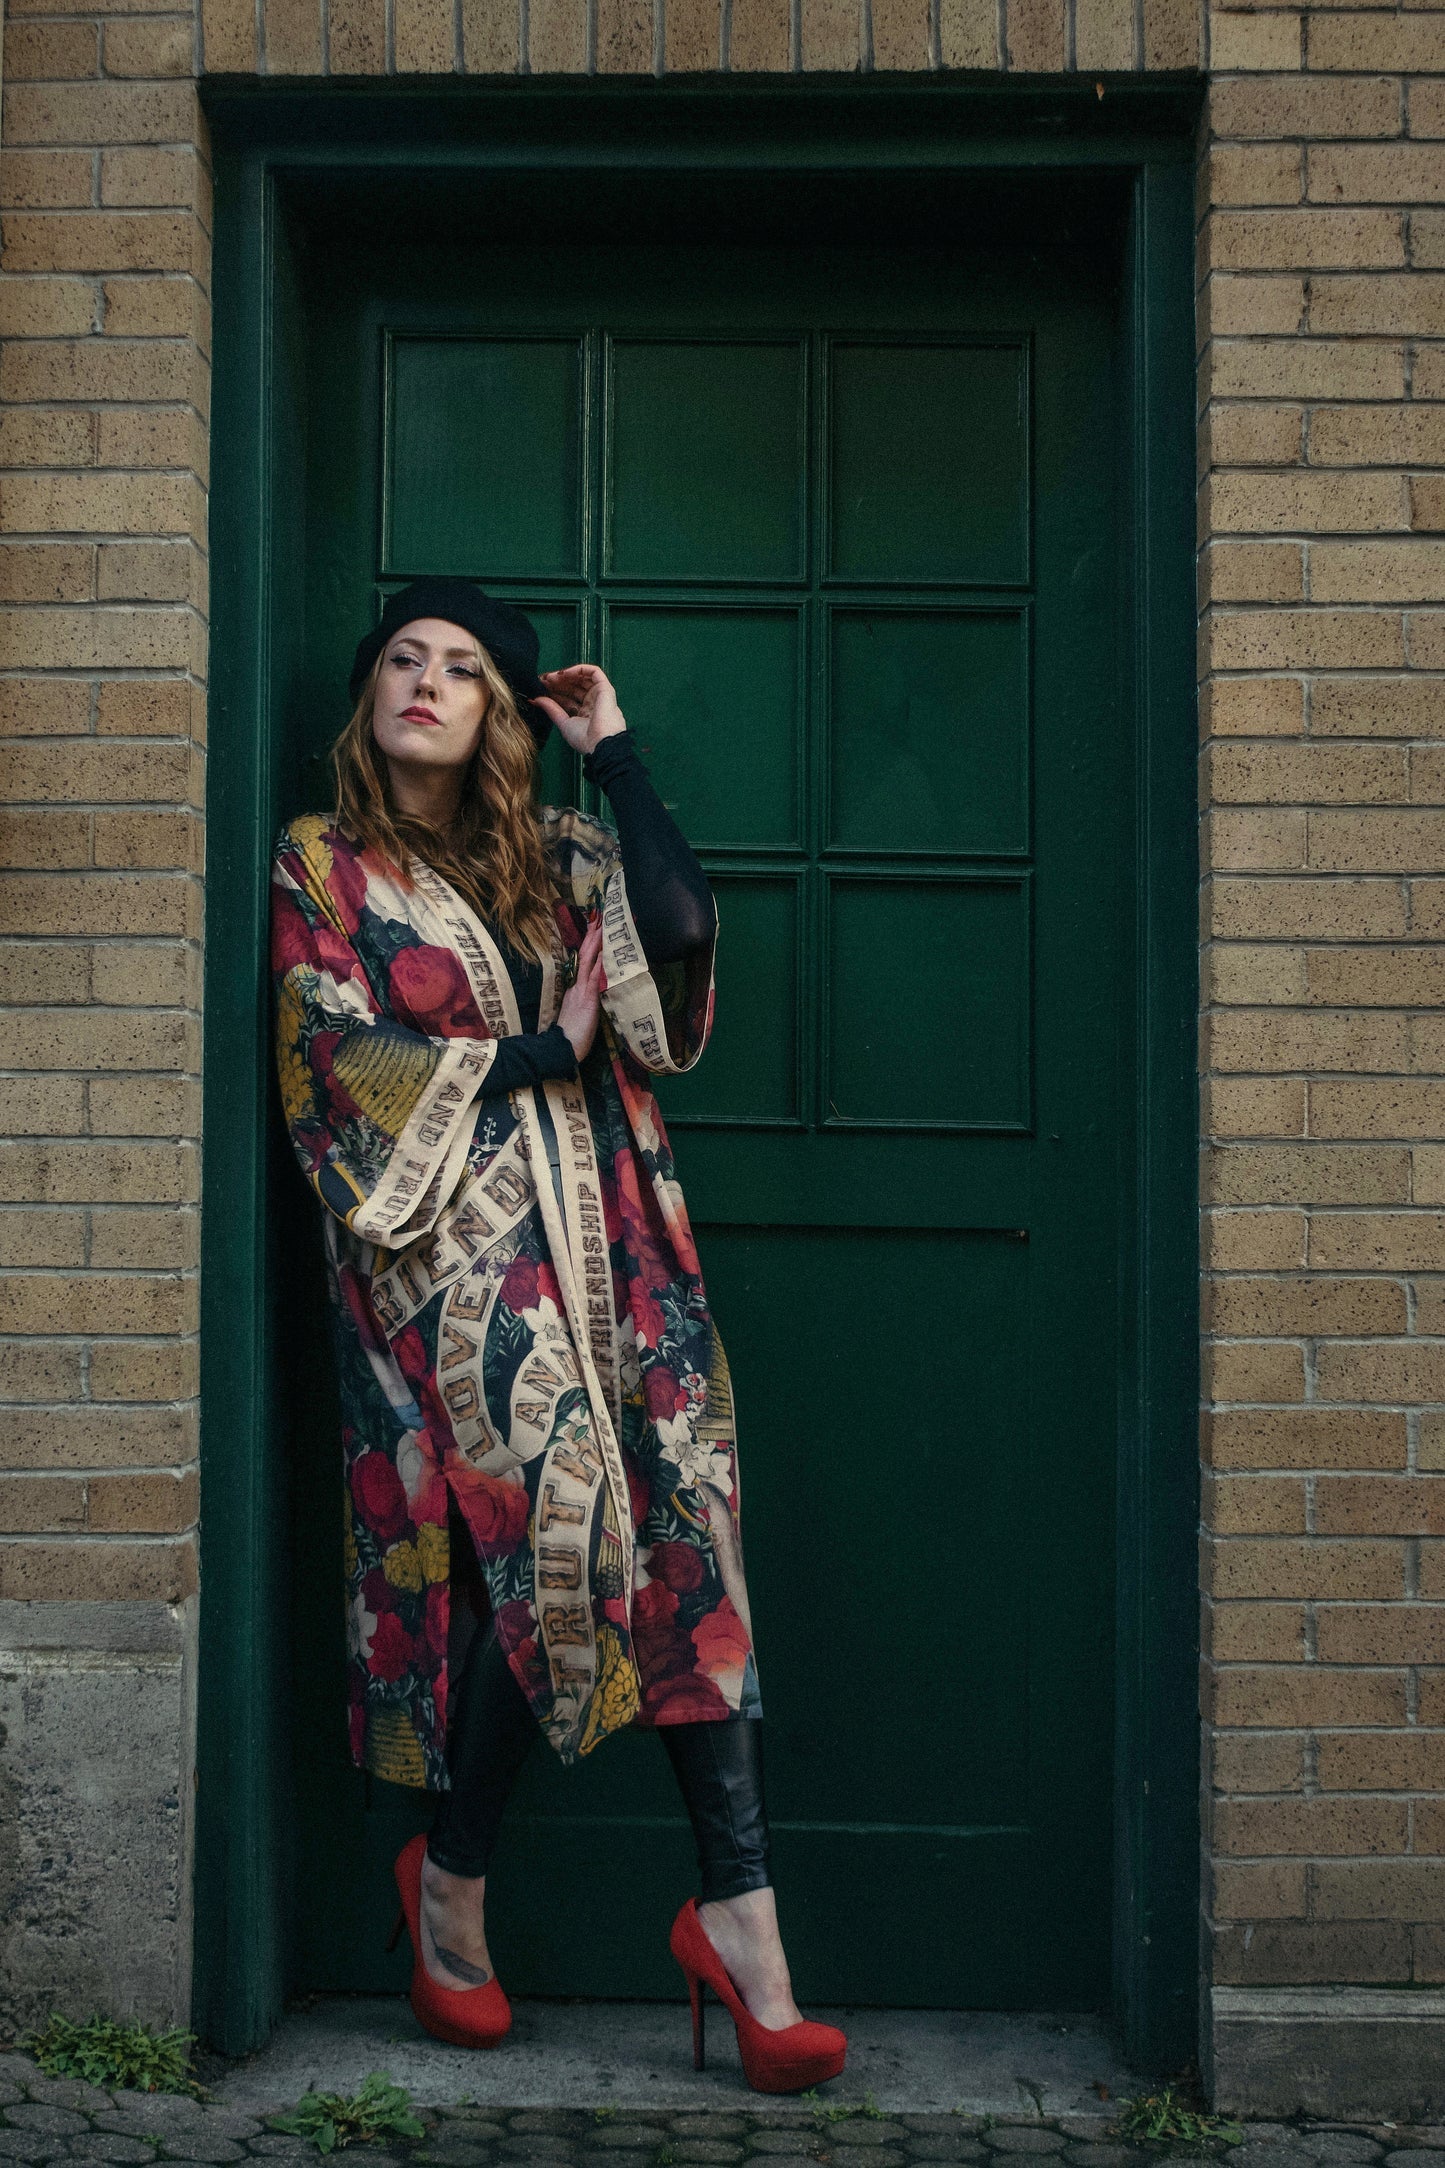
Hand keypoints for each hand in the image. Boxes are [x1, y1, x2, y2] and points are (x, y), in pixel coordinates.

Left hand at [534, 664, 626, 755]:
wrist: (600, 742)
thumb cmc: (585, 739)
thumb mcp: (563, 723)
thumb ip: (551, 709)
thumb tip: (536, 699)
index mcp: (584, 715)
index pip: (567, 698)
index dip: (553, 692)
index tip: (540, 688)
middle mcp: (592, 704)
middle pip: (573, 687)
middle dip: (557, 682)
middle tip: (543, 680)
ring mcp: (599, 695)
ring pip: (582, 678)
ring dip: (566, 675)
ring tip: (551, 677)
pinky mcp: (605, 688)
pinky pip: (593, 672)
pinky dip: (579, 669)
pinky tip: (564, 673)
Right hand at [558, 916, 603, 1060]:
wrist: (562, 1050)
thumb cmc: (571, 1036)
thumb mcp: (579, 1014)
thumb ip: (582, 1001)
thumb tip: (591, 991)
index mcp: (575, 989)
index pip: (584, 962)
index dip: (589, 946)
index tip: (594, 930)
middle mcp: (577, 986)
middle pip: (585, 956)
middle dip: (592, 937)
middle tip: (597, 918)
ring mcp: (581, 991)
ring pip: (589, 962)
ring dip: (596, 944)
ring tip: (601, 926)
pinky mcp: (587, 1000)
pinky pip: (593, 978)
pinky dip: (598, 964)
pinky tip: (603, 952)